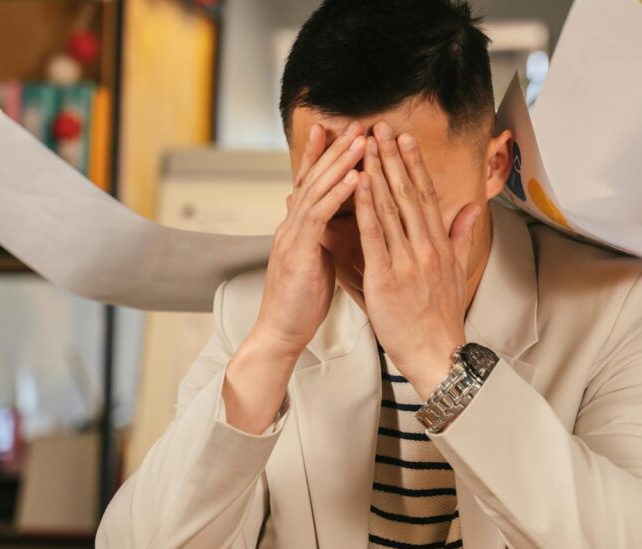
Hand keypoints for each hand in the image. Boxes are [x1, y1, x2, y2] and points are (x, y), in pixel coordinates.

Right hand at [248, 121, 366, 358]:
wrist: (280, 332)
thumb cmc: (301, 301)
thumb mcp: (315, 261)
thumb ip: (322, 237)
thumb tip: (336, 222)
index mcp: (298, 227)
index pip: (311, 183)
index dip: (322, 155)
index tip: (338, 130)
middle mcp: (291, 225)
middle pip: (313, 177)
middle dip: (333, 148)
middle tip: (354, 123)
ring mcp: (292, 236)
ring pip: (316, 189)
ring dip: (339, 162)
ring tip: (361, 140)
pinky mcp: (298, 251)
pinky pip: (319, 216)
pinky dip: (337, 194)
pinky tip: (355, 178)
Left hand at [353, 122, 479, 397]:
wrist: (436, 352)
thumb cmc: (442, 317)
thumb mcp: (458, 272)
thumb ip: (461, 237)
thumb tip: (471, 209)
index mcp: (440, 245)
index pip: (426, 195)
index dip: (414, 164)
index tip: (405, 138)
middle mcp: (426, 247)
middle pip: (409, 193)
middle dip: (394, 157)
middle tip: (382, 127)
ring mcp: (407, 260)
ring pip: (391, 207)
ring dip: (378, 171)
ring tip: (367, 144)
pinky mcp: (387, 277)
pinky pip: (374, 235)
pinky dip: (366, 206)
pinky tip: (359, 183)